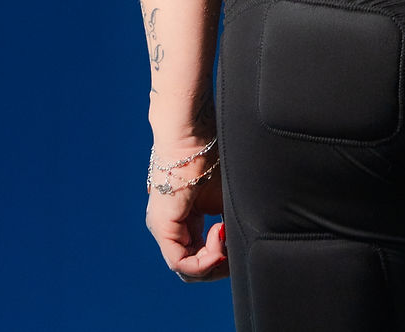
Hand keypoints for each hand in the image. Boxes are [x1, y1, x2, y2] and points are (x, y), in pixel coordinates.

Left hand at [146, 143, 228, 281]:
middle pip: (195, 267)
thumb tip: (241, 244)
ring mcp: (165, 230)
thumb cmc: (212, 155)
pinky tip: (218, 234)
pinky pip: (181, 263)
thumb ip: (230, 222)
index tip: (238, 234)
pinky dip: (204, 258)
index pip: (202, 254)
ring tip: (224, 232)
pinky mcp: (163, 228)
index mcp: (188, 219)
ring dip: (213, 260)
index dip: (224, 254)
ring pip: (187, 269)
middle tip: (234, 243)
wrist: (192, 135)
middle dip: (219, 263)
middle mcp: (173, 228)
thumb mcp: (227, 196)